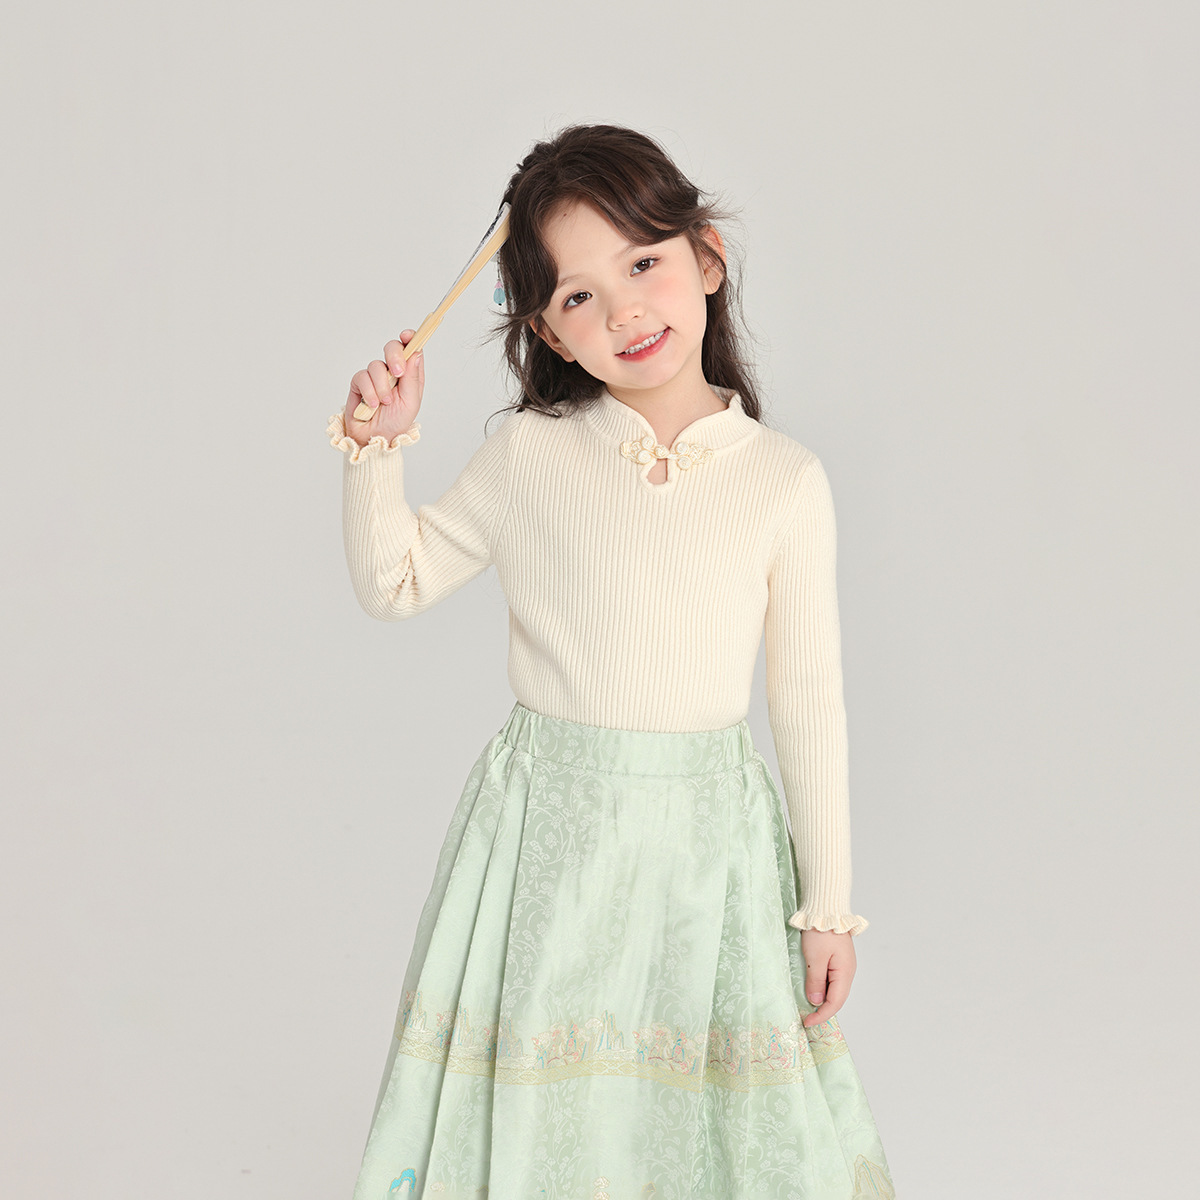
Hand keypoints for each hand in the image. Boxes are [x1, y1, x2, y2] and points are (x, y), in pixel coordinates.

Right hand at [343, 329, 425, 446]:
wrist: (375, 439)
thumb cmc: (396, 423)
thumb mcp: (410, 402)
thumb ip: (413, 378)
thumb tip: (417, 353)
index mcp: (410, 375)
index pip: (411, 349)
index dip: (410, 339)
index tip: (407, 336)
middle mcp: (393, 372)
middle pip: (392, 348)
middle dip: (395, 356)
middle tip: (398, 372)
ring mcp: (375, 376)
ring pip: (376, 365)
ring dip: (381, 386)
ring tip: (384, 403)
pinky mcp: (359, 383)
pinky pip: (362, 377)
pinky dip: (369, 391)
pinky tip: (372, 405)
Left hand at [799, 928, 856, 1026]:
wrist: (825, 909)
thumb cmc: (820, 931)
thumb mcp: (814, 958)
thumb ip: (816, 981)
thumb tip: (816, 1001)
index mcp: (845, 973)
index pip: (835, 1003)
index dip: (821, 1015)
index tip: (807, 1022)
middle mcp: (847, 971)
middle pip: (836, 998)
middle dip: (822, 1010)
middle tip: (806, 1017)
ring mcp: (843, 965)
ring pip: (833, 989)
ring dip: (821, 998)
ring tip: (807, 1006)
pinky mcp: (836, 959)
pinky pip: (830, 979)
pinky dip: (821, 987)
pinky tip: (812, 988)